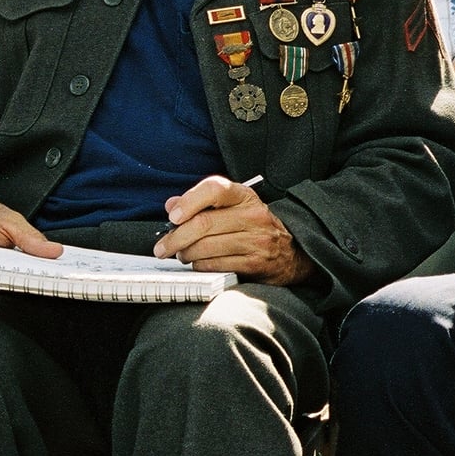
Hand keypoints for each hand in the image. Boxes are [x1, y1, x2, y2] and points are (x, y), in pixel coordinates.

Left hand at [155, 175, 311, 284]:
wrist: (291, 253)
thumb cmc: (255, 228)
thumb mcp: (234, 208)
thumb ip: (201, 204)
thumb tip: (171, 204)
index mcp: (245, 197)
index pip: (215, 189)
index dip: (189, 201)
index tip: (172, 216)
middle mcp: (253, 216)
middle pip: (203, 224)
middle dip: (176, 238)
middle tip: (162, 247)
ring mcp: (256, 240)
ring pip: (205, 248)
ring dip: (186, 254)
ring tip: (182, 255)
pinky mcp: (255, 263)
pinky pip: (215, 265)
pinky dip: (200, 266)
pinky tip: (199, 263)